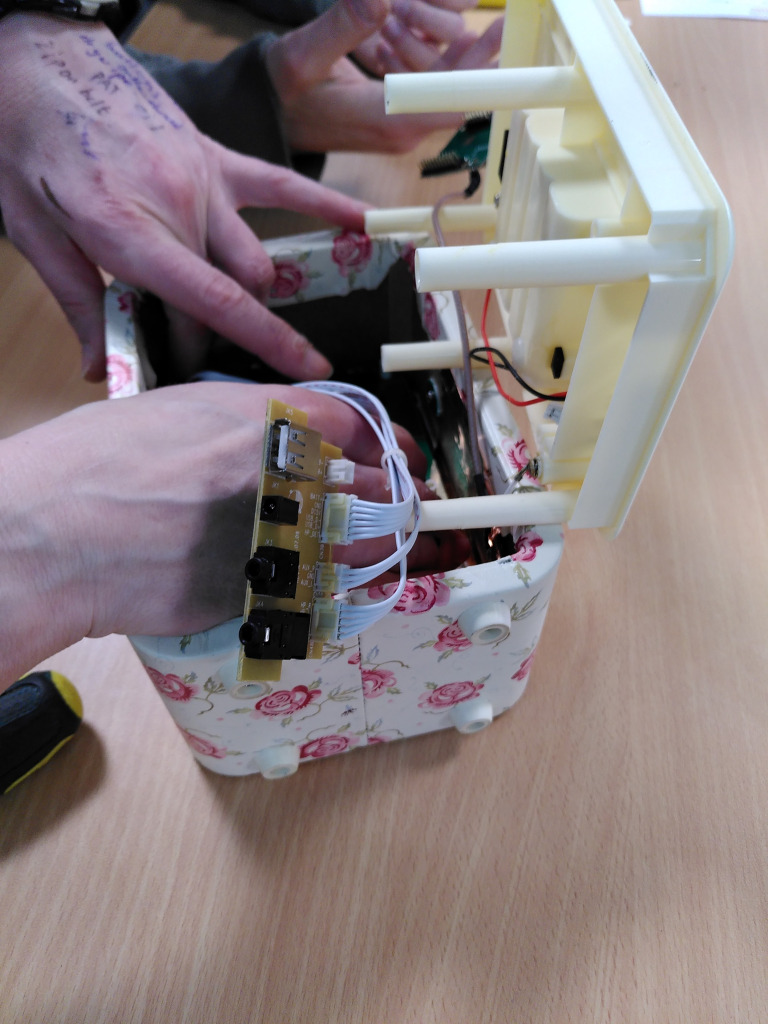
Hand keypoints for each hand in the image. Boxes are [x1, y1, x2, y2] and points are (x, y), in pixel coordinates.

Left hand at [0, 14, 368, 383]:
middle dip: (219, 337)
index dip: (257, 348)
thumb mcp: (31, 230)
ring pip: (259, 260)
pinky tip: (362, 223)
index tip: (297, 380)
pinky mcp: (216, 156)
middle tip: (192, 355)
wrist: (41, 62)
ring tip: (248, 321)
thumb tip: (100, 367)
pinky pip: (283, 185)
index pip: (211, 304)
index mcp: (130, 229)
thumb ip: (77, 302)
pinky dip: (324, 206)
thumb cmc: (26, 140)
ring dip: (257, 299)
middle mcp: (180, 206)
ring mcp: (205, 179)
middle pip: (232, 294)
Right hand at [0, 382, 468, 686]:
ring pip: (364, 548)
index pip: (362, 426)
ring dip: (377, 550)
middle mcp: (285, 475)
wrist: (48, 535)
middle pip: (377, 488)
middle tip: (394, 509)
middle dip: (392, 499)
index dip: (390, 444)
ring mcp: (277, 537)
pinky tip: (333, 590)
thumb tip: (272, 438)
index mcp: (265, 420)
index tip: (398, 458)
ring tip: (376, 552)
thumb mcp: (171, 412)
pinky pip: (322, 597)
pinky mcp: (260, 594)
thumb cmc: (89, 465)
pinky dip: (336, 594)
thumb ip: (238, 423)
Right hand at [267, 0, 502, 153]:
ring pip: (446, 90)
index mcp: (386, 119)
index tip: (508, 54)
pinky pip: (431, 86)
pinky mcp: (397, 113)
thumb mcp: (301, 54)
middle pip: (457, 96)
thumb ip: (340, 28)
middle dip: (483, 60)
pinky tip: (457, 33)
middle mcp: (401, 128)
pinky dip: (442, 59)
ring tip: (498, 24)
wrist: (265, 114)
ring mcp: (401, 122)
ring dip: (466, 56)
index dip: (483, 80)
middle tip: (510, 25)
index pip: (451, 105)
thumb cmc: (280, 90)